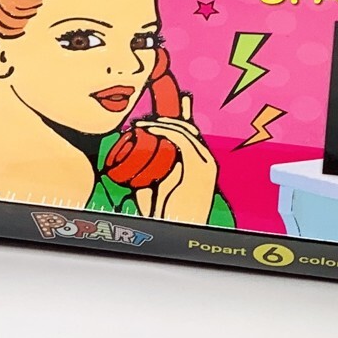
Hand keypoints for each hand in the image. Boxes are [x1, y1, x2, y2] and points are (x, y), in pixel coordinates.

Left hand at [135, 96, 219, 223]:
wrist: (181, 230)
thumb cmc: (170, 217)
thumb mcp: (158, 191)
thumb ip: (150, 179)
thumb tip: (131, 171)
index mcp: (199, 165)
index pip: (191, 133)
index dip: (179, 117)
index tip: (168, 107)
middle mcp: (205, 161)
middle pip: (189, 127)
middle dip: (168, 117)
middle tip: (146, 117)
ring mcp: (205, 163)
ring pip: (184, 130)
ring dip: (161, 123)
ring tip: (141, 125)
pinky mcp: (199, 167)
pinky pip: (182, 140)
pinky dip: (165, 130)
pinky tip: (150, 129)